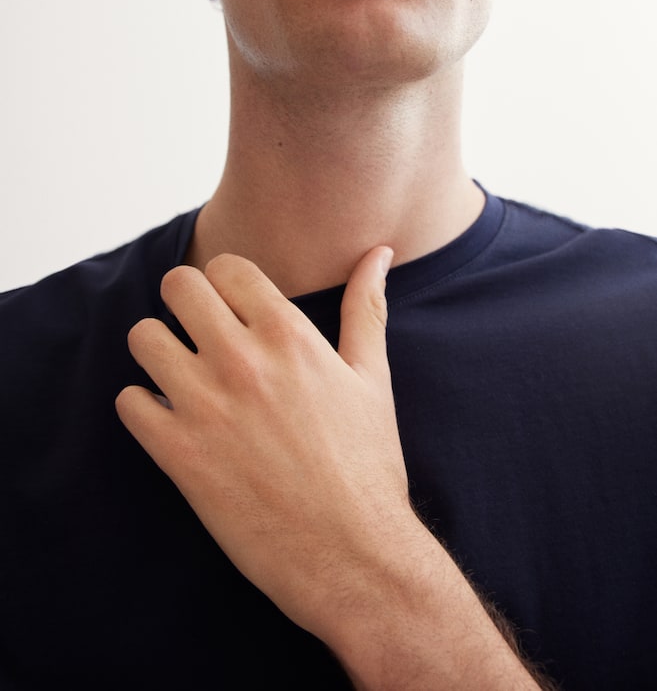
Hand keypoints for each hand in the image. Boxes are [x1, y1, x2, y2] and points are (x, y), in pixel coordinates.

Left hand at [116, 245, 409, 639]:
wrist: (352, 553)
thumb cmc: (367, 464)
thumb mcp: (371, 377)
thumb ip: (366, 307)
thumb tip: (379, 253)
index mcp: (289, 335)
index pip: (226, 266)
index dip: (225, 281)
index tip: (231, 306)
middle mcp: (242, 360)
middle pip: (177, 286)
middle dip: (184, 301)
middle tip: (199, 330)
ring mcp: (205, 406)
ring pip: (142, 338)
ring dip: (158, 350)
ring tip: (181, 373)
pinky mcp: (178, 455)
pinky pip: (128, 403)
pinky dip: (143, 407)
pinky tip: (172, 421)